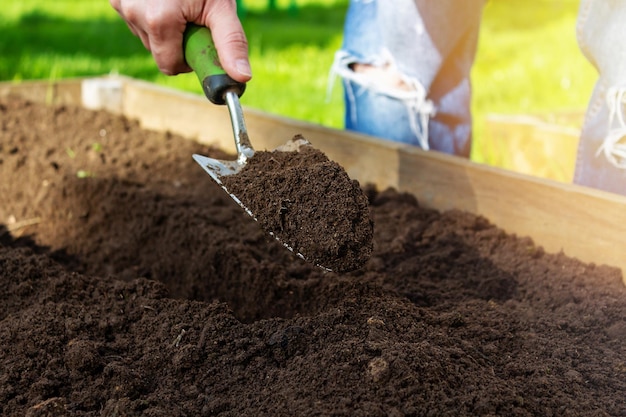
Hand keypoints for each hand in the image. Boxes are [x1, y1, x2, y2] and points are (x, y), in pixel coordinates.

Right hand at [110, 0, 251, 81]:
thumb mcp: (221, 9)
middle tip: (191, 19)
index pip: (170, 66)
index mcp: (159, 20)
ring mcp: (121, 3)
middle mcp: (134, 12)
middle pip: (158, 52)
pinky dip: (152, 16)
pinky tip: (164, 1)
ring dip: (165, 30)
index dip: (188, 59)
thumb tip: (241, 78)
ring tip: (178, 6)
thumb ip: (231, 43)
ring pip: (147, 38)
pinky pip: (137, 21)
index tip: (199, 40)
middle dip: (177, 42)